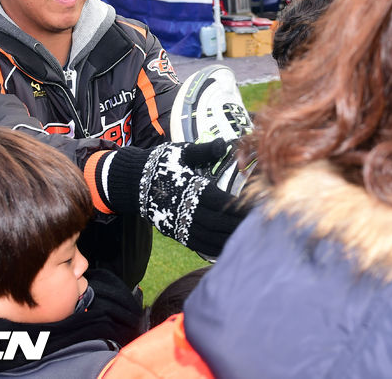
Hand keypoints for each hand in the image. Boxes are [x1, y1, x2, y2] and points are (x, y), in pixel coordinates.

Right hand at [93, 140, 246, 257]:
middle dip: (237, 226)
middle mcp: (184, 209)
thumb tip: (224, 143)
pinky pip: (197, 244)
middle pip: (216, 224)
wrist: (134, 181)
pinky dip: (214, 247)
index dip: (237, 208)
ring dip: (228, 239)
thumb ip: (205, 151)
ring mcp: (178, 223)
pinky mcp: (175, 232)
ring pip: (208, 237)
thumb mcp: (183, 152)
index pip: (219, 202)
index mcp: (190, 188)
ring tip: (247, 238)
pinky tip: (227, 246)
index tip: (255, 208)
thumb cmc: (162, 163)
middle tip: (258, 227)